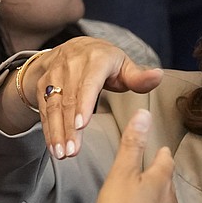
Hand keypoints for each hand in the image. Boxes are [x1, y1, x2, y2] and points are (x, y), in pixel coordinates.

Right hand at [23, 36, 162, 159]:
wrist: (72, 48)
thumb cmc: (104, 62)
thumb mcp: (123, 66)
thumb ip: (139, 77)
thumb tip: (158, 76)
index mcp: (96, 59)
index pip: (88, 83)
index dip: (83, 103)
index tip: (81, 125)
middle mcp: (72, 64)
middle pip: (69, 99)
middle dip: (69, 128)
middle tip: (73, 151)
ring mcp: (55, 74)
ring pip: (54, 106)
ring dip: (57, 132)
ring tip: (62, 154)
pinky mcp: (43, 85)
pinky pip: (45, 109)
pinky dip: (48, 130)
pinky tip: (54, 147)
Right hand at [93, 109, 176, 202]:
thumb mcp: (121, 173)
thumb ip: (132, 144)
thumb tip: (144, 115)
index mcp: (161, 179)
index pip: (165, 158)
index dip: (159, 152)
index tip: (157, 149)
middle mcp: (170, 198)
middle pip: (167, 181)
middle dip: (159, 174)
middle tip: (149, 169)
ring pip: (165, 202)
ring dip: (156, 197)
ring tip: (144, 194)